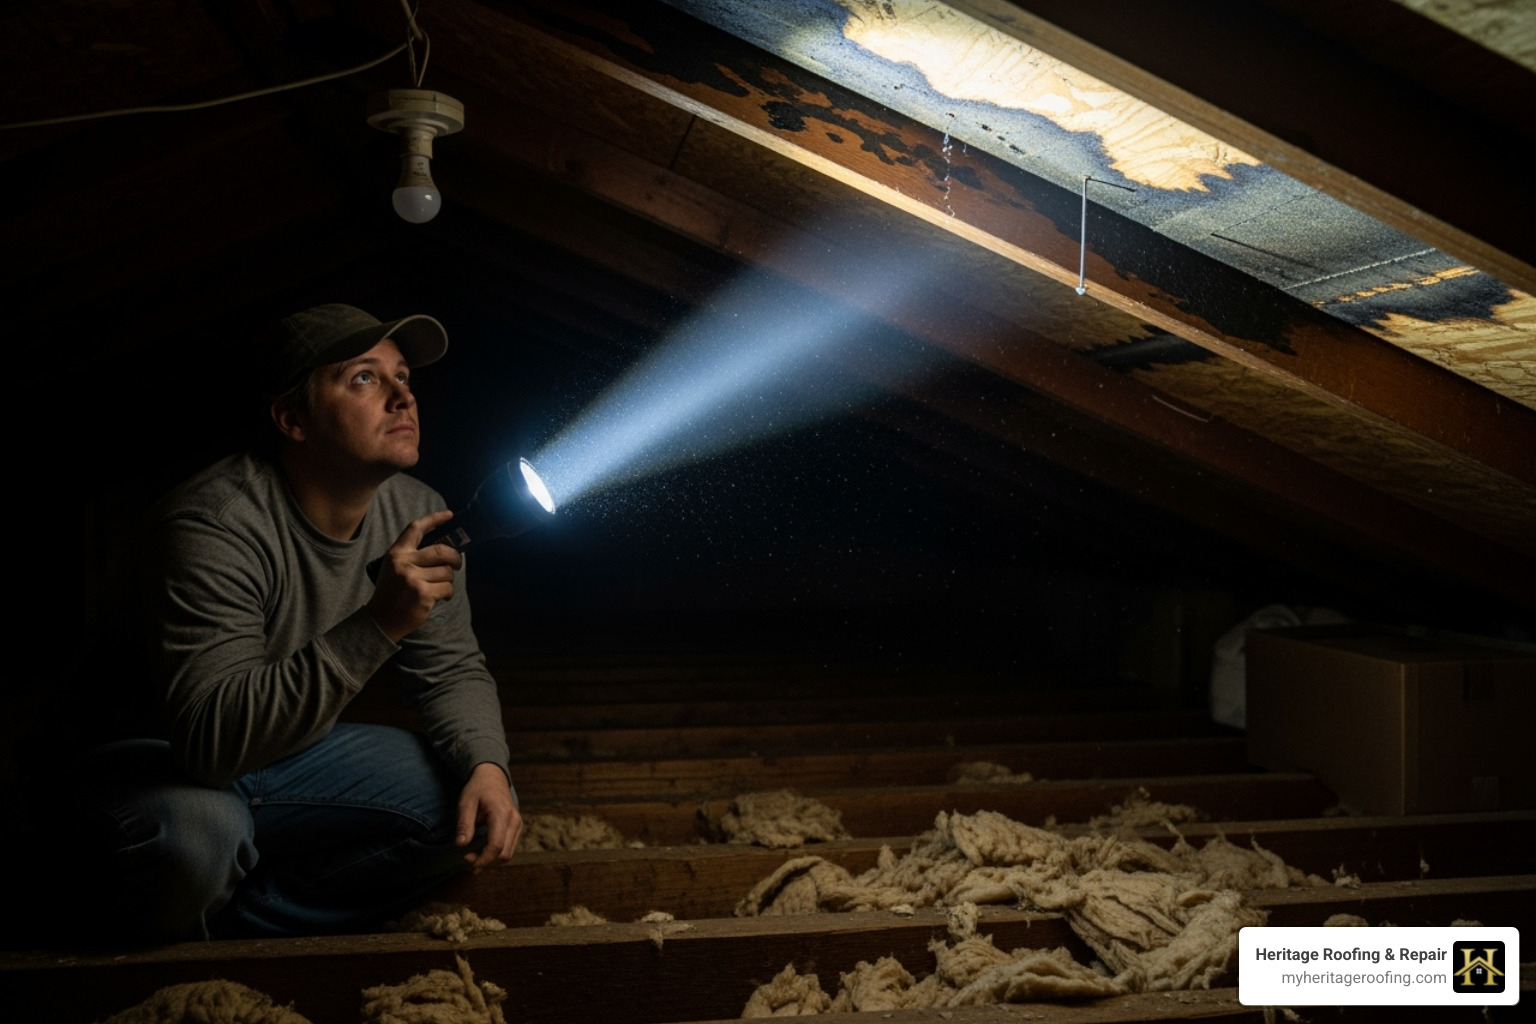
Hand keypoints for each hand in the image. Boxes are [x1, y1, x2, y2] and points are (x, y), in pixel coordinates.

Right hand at [368, 510, 461, 642]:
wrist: (381, 619)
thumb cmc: (392, 592)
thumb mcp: (394, 568)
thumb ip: (413, 557)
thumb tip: (444, 549)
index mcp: (396, 554)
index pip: (416, 529)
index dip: (434, 519)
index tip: (449, 515)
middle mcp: (404, 563)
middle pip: (441, 550)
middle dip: (455, 557)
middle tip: (456, 564)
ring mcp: (413, 579)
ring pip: (446, 572)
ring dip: (448, 580)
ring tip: (439, 587)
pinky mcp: (423, 594)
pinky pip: (447, 587)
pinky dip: (448, 593)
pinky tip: (439, 597)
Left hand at [457, 762, 521, 871]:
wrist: (492, 775)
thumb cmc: (478, 788)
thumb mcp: (466, 803)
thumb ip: (464, 824)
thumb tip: (461, 845)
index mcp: (502, 814)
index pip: (496, 846)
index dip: (482, 859)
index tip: (466, 860)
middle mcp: (515, 820)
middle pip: (504, 854)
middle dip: (486, 862)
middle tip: (467, 860)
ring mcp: (518, 824)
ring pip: (508, 853)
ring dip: (491, 860)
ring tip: (474, 858)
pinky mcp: (517, 826)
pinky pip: (509, 847)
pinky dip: (496, 854)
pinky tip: (482, 852)